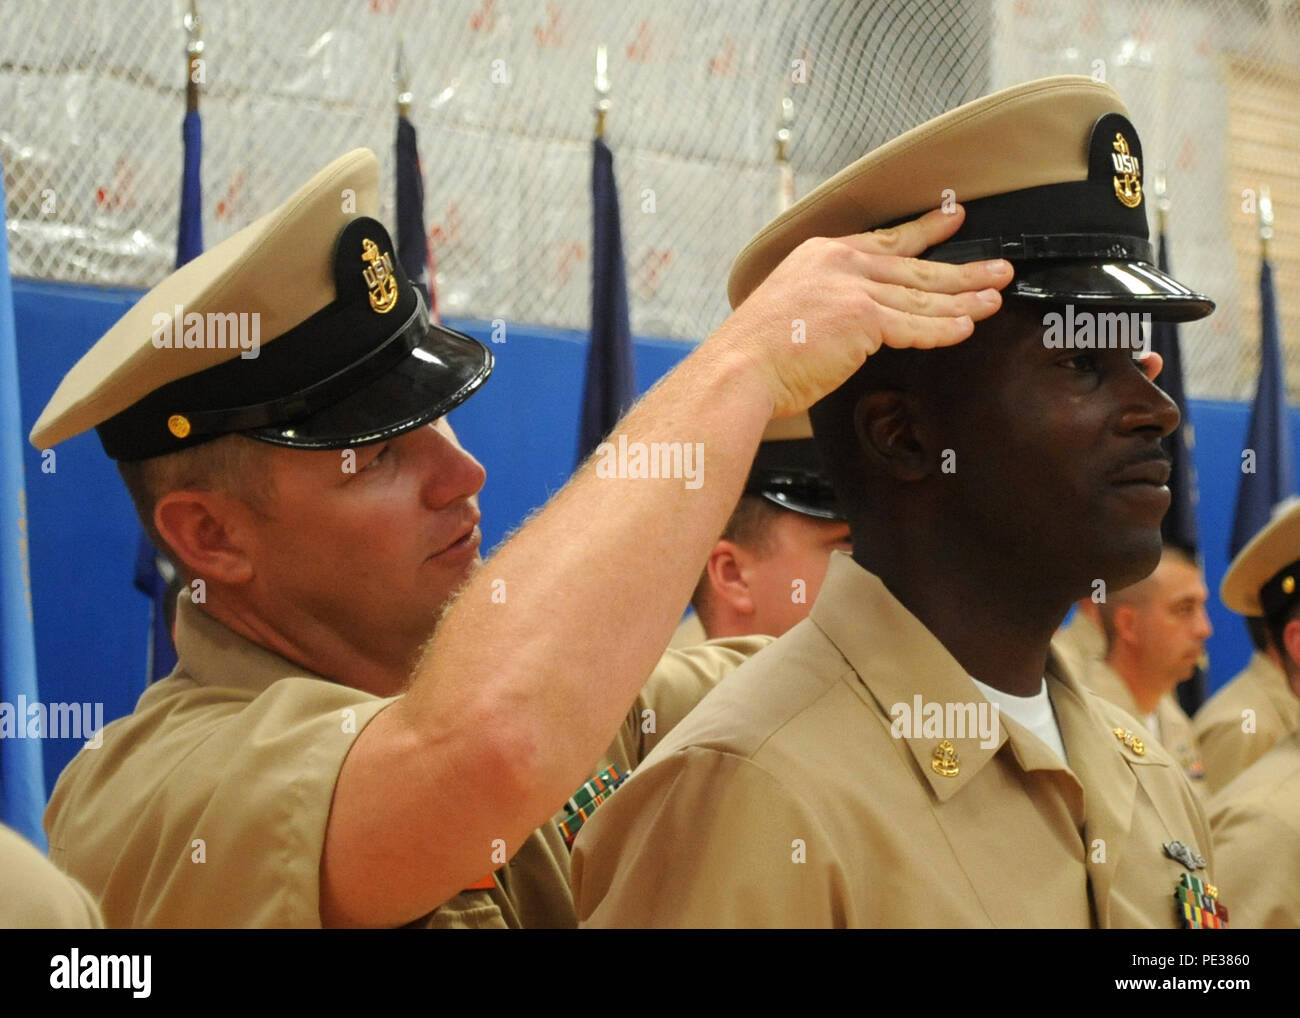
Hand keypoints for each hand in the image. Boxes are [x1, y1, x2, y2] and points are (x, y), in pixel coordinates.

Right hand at [710, 204, 1014, 417]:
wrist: (739, 369)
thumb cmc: (755, 353)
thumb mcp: (790, 309)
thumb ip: (826, 306)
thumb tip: (851, 325)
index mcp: (821, 255)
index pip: (884, 241)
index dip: (924, 231)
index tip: (953, 220)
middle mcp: (840, 263)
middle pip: (915, 267)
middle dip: (962, 270)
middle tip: (998, 269)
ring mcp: (853, 288)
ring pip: (922, 296)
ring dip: (965, 298)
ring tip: (995, 297)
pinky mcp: (863, 318)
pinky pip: (915, 326)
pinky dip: (944, 329)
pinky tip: (968, 327)